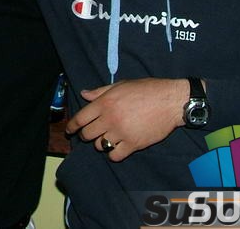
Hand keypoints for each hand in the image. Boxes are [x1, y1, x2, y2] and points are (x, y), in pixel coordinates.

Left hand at [65, 78, 186, 161]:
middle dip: (86, 135)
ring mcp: (121, 133)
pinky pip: (114, 155)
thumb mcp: (121, 85)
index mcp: (105, 103)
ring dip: (101, 143)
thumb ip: (100, 91)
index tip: (69, 130)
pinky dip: (113, 153)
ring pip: (100, 145)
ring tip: (107, 137)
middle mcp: (110, 118)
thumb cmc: (146, 90)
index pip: (80, 119)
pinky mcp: (133, 144)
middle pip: (87, 135)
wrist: (170, 101)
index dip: (72, 126)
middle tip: (92, 133)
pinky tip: (117, 147)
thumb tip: (84, 94)